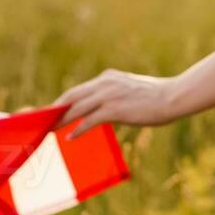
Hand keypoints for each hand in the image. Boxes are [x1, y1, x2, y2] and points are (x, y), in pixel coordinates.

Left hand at [53, 69, 183, 138]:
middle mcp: (105, 83)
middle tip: (41, 121)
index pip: (79, 89)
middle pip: (71, 96)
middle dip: (55, 109)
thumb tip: (102, 108)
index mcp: (108, 77)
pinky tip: (70, 138)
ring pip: (76, 108)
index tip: (52, 110)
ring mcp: (109, 95)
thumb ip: (114, 94)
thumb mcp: (130, 89)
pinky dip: (78, 129)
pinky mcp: (115, 108)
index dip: (63, 100)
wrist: (173, 96)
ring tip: (48, 131)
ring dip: (60, 120)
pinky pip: (89, 120)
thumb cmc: (156, 96)